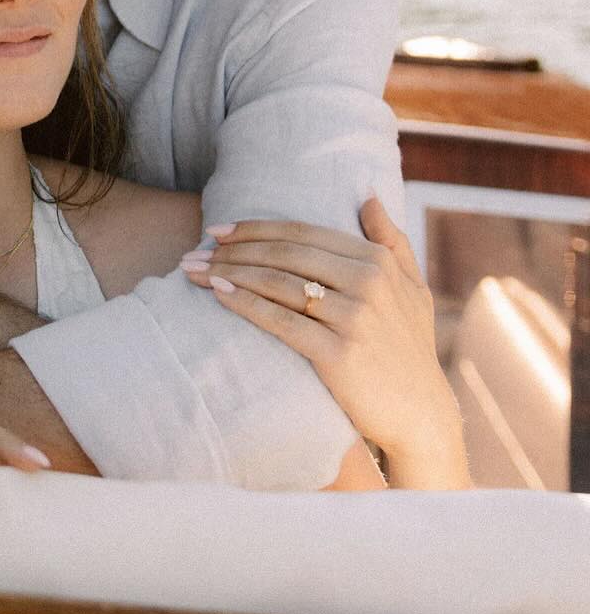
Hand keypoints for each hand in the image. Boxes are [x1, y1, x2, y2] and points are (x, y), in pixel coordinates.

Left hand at [182, 198, 469, 489]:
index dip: (255, 228)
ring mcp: (355, 318)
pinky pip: (281, 321)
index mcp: (379, 261)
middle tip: (194, 251)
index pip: (303, 233)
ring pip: (277, 283)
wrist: (421, 416)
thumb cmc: (409, 350)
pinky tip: (218, 294)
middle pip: (284, 254)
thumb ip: (392, 241)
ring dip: (228, 273)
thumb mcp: (413, 289)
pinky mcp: (339, 354)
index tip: (218, 230)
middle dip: (232, 250)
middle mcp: (368, 282)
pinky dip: (245, 303)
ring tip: (193, 272)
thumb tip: (367, 196)